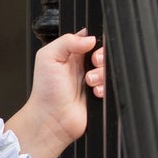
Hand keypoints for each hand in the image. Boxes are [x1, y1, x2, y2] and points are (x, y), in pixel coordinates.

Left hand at [8, 27, 106, 157]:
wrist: (51, 119)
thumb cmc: (45, 92)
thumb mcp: (47, 57)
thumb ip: (67, 41)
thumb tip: (89, 38)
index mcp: (72, 53)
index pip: (91, 38)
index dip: (95, 40)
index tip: (91, 46)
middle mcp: (83, 65)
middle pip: (104, 52)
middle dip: (102, 56)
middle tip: (92, 63)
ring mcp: (93, 79)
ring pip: (110, 68)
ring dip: (102, 73)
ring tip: (89, 81)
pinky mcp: (100, 94)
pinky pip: (112, 85)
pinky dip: (105, 87)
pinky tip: (93, 92)